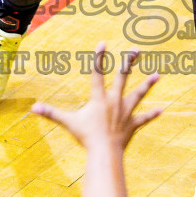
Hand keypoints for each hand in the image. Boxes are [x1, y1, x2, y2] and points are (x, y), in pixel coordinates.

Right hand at [32, 43, 161, 149]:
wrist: (105, 153)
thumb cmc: (86, 138)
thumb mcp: (68, 123)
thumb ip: (51, 113)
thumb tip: (33, 108)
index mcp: (99, 98)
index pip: (98, 74)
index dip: (99, 57)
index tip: (103, 42)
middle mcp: (115, 101)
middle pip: (123, 78)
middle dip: (129, 63)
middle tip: (136, 50)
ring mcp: (125, 112)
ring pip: (138, 95)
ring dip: (148, 84)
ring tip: (157, 75)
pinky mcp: (132, 125)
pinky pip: (144, 119)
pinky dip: (152, 115)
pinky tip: (162, 109)